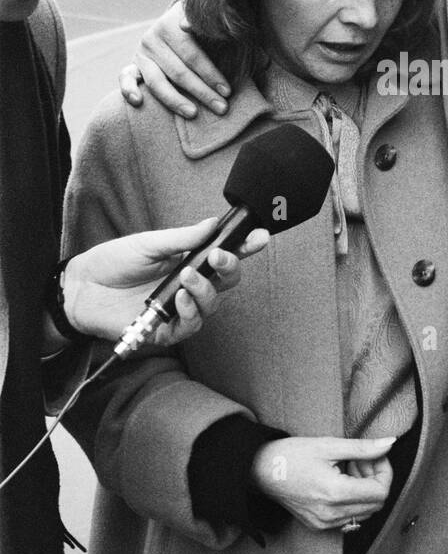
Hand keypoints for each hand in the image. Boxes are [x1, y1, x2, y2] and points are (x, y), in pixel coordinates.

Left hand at [61, 218, 269, 346]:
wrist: (82, 287)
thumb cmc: (113, 262)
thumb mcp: (149, 243)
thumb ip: (182, 238)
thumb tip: (212, 223)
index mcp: (189, 261)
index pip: (224, 256)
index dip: (245, 248)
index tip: (259, 237)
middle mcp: (189, 286)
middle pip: (226, 283)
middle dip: (230, 269)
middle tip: (219, 256)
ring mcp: (178, 309)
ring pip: (211, 306)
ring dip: (206, 291)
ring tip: (188, 278)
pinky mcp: (164, 330)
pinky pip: (189, 326)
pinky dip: (189, 312)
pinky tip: (179, 298)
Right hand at [119, 1, 230, 117]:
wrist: (177, 20)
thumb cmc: (199, 26)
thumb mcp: (203, 20)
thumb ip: (199, 23)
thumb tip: (187, 25)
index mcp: (170, 25)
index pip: (192, 55)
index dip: (210, 74)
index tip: (227, 92)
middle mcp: (152, 39)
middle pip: (178, 72)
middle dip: (202, 92)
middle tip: (221, 108)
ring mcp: (141, 54)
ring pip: (156, 81)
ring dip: (175, 100)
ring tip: (193, 114)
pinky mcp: (133, 66)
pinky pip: (126, 78)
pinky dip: (128, 89)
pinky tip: (137, 102)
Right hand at [251, 436, 395, 531]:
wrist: (261, 471)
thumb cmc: (292, 454)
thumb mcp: (329, 445)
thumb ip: (363, 448)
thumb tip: (390, 443)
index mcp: (335, 493)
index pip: (380, 492)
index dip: (384, 471)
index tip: (374, 455)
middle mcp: (331, 514)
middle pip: (376, 504)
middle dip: (376, 479)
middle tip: (361, 459)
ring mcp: (324, 524)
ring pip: (365, 512)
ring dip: (365, 490)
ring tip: (348, 468)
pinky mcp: (318, 526)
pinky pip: (350, 518)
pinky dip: (353, 501)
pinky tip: (341, 482)